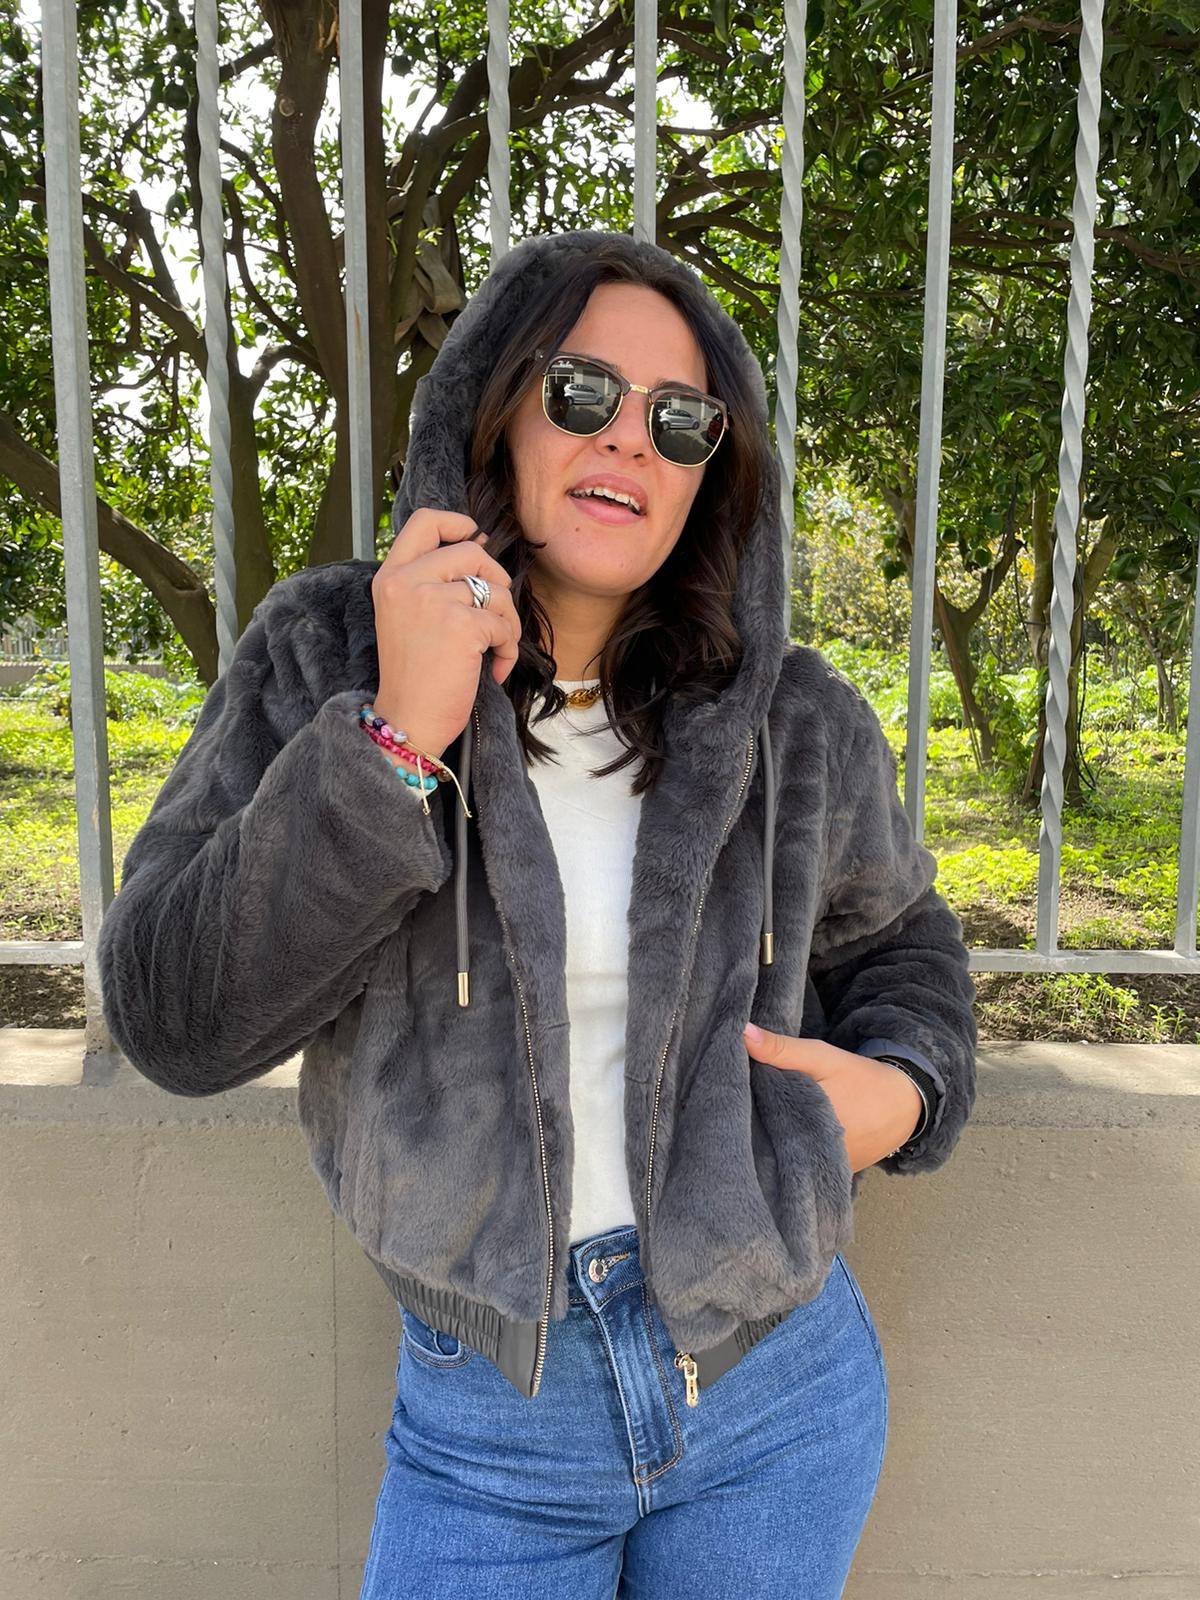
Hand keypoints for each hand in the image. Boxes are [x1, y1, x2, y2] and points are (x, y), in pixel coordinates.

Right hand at [371, 508, 522, 758]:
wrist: (407, 720)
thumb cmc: (414, 674)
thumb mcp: (407, 614)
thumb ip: (433, 579)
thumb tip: (481, 541)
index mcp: (391, 576)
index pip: (425, 521)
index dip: (457, 523)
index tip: (475, 537)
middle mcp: (407, 582)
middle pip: (472, 552)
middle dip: (496, 580)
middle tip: (494, 613)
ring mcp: (433, 601)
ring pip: (495, 591)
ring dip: (506, 622)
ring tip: (493, 649)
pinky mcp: (462, 626)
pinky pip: (504, 625)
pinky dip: (508, 650)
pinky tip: (493, 670)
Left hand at [742, 1023, 923, 1172]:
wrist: (903, 1105)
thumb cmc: (858, 1078)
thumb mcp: (820, 1056)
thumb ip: (781, 1049)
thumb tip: (742, 1033)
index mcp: (805, 1126)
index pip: (756, 1124)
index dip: (739, 1111)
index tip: (725, 1097)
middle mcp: (812, 1156)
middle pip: (768, 1144)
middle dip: (752, 1129)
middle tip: (733, 1110)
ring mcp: (822, 1170)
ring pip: (783, 1157)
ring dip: (769, 1143)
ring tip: (751, 1125)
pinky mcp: (831, 1176)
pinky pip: (802, 1167)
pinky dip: (790, 1153)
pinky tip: (778, 1138)